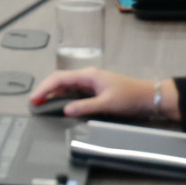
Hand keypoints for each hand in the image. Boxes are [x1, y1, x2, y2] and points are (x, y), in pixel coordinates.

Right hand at [30, 69, 177, 121]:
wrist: (151, 98)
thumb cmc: (131, 97)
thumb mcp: (108, 103)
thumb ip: (85, 106)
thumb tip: (65, 109)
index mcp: (89, 75)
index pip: (59, 78)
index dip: (44, 88)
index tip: (34, 99)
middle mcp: (88, 77)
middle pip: (60, 81)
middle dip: (46, 91)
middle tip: (34, 104)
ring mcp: (91, 84)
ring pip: (67, 88)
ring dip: (54, 95)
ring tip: (43, 106)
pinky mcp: (96, 91)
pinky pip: (75, 94)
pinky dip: (64, 99)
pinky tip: (60, 107)